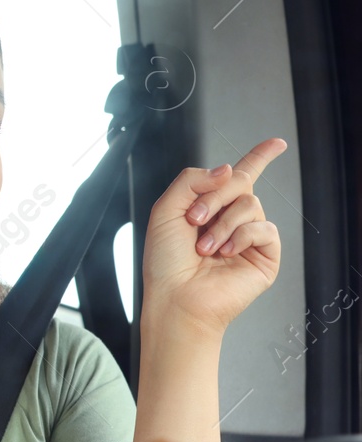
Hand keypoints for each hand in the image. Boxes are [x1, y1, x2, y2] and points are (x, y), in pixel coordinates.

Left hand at [141, 138, 285, 335]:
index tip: (276, 144)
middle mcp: (232, 219)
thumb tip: (228, 169)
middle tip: (193, 220)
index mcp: (210, 207)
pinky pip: (264, 227)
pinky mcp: (265, 255)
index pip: (238, 176)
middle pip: (239, 181)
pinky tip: (224, 254)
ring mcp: (250, 237)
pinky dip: (240, 237)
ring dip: (222, 223)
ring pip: (250, 203)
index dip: (259, 157)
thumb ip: (191, 180)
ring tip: (204, 248)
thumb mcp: (165, 210)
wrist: (175, 298)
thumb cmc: (165, 262)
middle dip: (213, 196)